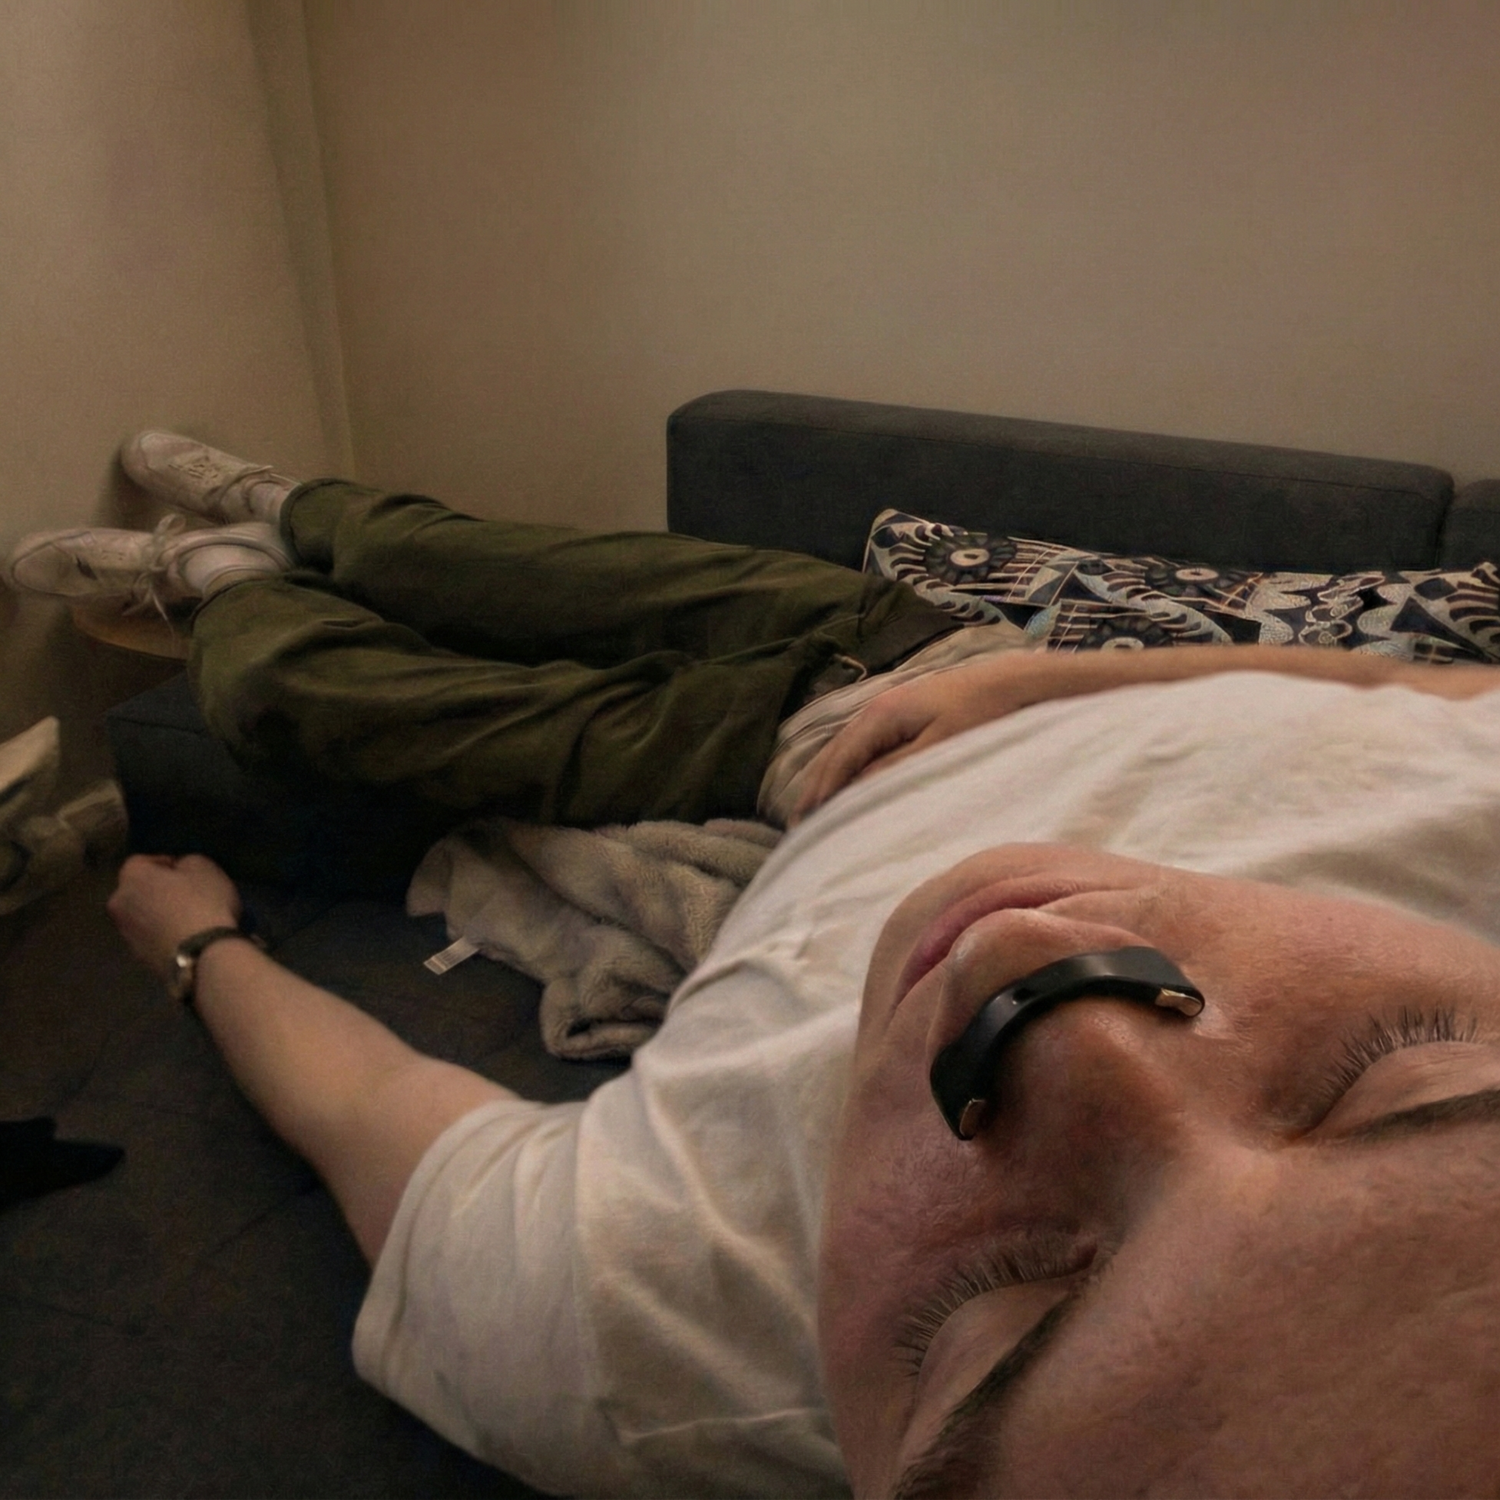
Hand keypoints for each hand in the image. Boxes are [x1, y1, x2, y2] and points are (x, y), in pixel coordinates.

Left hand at [107, 853, 242, 981]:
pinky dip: (162, 935)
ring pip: (141, 916)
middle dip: (156, 890)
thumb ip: (186, 862)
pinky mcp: (138, 958)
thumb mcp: (205, 868)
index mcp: (131, 876)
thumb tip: (180, 870)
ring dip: (157, 914)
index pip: (141, 861)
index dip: (165, 863)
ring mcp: (126, 934)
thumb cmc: (202, 903)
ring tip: (185, 918)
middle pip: (136, 890)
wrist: (200, 956)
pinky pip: (149, 938)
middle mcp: (119, 903)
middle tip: (184, 894)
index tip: (185, 870)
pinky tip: (184, 937)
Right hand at [789, 649, 1164, 823]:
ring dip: (831, 778)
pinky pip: (866, 746)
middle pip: (836, 754)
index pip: (837, 761)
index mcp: (880, 716)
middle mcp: (878, 709)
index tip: (803, 824)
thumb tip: (854, 793)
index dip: (818, 794)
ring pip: (849, 749)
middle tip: (799, 823)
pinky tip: (853, 784)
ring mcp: (891, 709)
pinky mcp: (907, 713)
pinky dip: (852, 767)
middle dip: (816, 788)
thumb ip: (895, 770)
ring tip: (817, 808)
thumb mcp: (939, 749)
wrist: (1017, 681)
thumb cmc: (982, 717)